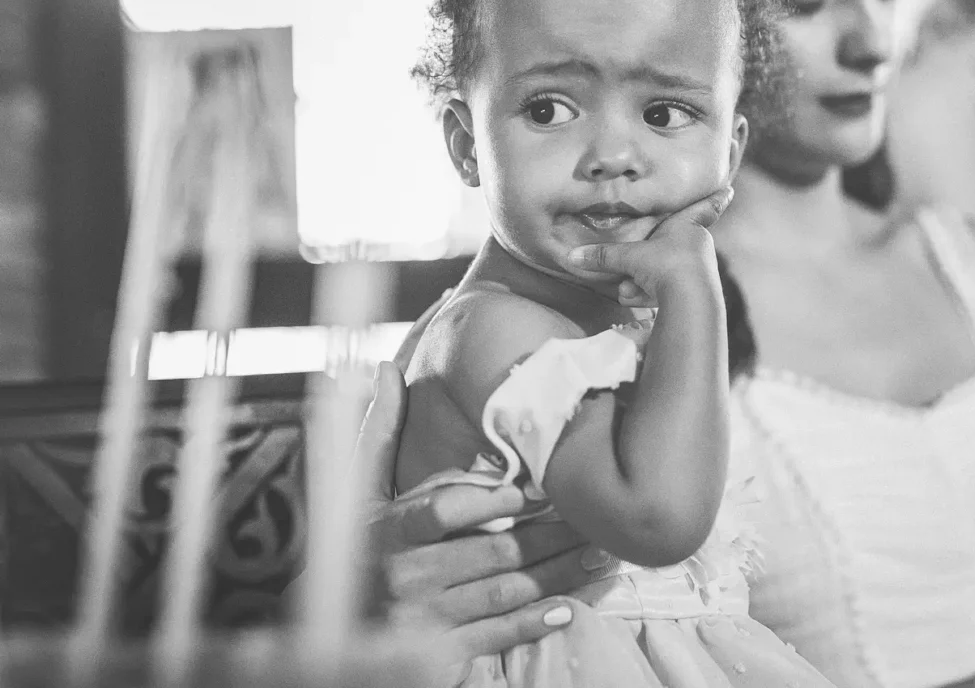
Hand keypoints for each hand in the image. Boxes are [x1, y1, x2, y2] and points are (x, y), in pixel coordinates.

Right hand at [353, 361, 590, 666]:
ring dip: (558, 575)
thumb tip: (384, 368)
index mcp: (389, 531)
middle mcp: (406, 576)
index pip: (443, 511)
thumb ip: (377, 431)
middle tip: (595, 520)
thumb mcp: (355, 489)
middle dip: (551, 536)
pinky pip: (494, 636)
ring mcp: (423, 620)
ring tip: (599, 555)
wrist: (329, 623)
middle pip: (492, 553)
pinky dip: (533, 624)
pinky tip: (569, 607)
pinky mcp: (438, 654)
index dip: (490, 499)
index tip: (531, 489)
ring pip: (504, 593)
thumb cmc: (349, 543)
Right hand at [565, 186, 733, 307]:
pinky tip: (636, 300)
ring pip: (664, 273)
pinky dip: (650, 295)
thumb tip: (572, 256)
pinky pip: (666, 290)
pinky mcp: (695, 292)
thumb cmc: (665, 265)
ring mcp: (698, 269)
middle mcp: (697, 245)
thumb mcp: (629, 258)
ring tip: (630, 290)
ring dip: (642, 282)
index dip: (716, 198)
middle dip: (645, 261)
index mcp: (687, 226)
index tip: (730, 189)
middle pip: (669, 247)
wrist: (689, 300)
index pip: (705, 207)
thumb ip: (603, 257)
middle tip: (634, 268)